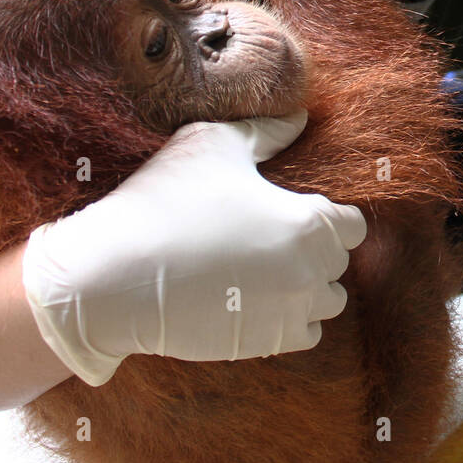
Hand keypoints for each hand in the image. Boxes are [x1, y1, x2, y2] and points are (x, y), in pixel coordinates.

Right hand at [21, 111, 366, 385]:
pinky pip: (305, 333)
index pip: (353, 225)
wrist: (109, 279)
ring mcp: (293, 312)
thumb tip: (300, 119)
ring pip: (326, 300)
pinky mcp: (269, 344)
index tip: (290, 212)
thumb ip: (266, 131)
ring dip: (306, 286)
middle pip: (339, 262)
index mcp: (311, 223)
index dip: (327, 216)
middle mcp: (314, 272)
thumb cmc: (162, 203)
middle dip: (313, 249)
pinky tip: (252, 298)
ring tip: (260, 270)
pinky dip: (288, 318)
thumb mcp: (213, 144)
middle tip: (264, 237)